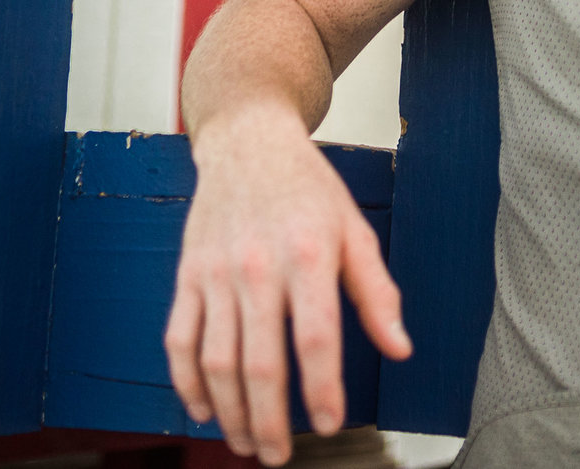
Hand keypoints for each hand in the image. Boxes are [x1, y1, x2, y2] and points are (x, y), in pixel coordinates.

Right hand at [166, 103, 410, 461]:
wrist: (247, 142)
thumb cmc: (308, 189)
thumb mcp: (355, 229)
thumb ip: (377, 292)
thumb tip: (400, 348)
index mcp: (308, 255)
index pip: (315, 337)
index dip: (322, 388)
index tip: (330, 424)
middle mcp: (258, 266)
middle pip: (260, 362)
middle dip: (270, 419)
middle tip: (278, 456)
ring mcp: (215, 272)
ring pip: (216, 361)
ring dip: (229, 412)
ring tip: (246, 443)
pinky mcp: (187, 275)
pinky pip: (179, 341)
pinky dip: (188, 383)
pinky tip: (206, 410)